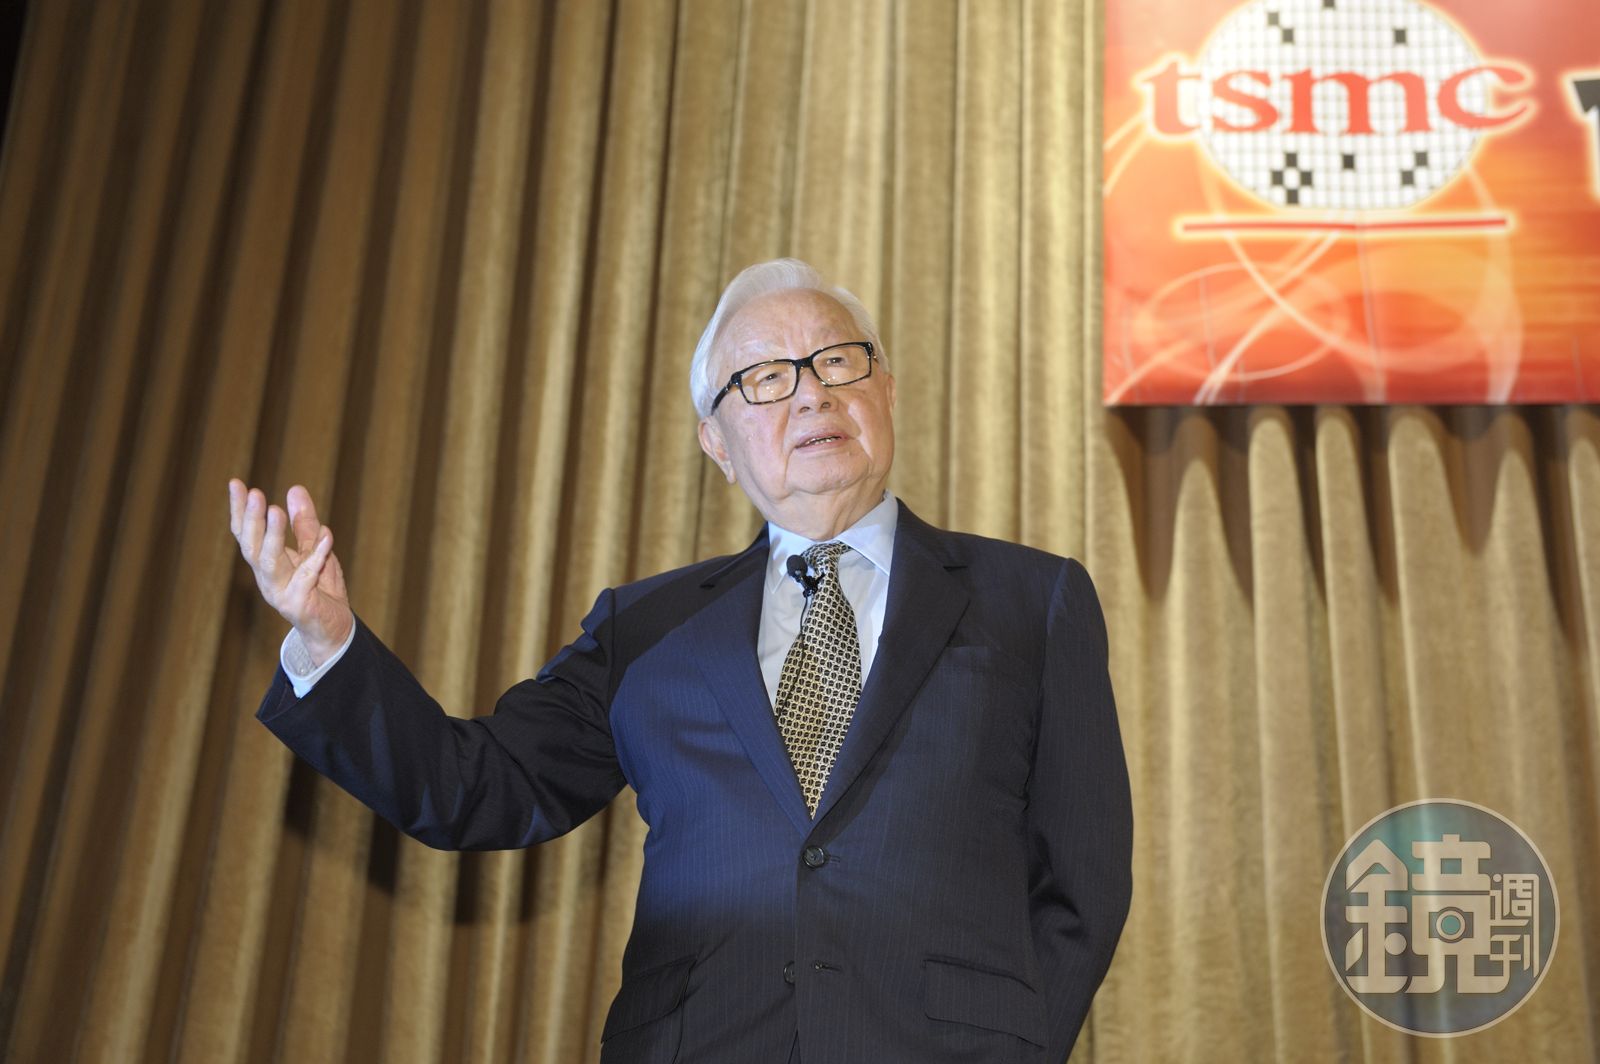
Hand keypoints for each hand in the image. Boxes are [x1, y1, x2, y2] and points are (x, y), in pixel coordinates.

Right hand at [228, 479, 353, 665]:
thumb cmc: (321, 589)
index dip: (240, 510)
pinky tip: (326, 535)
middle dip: (252, 520)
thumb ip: (305, 524)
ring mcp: (281, 593)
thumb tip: (295, 489)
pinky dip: (316, 556)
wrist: (333, 630)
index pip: (246, 534)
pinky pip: (307, 577)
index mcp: (265, 564)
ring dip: (272, 537)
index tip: (235, 483)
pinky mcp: (299, 605)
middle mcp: (267, 578)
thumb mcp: (314, 550)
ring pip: (270, 563)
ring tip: (275, 511)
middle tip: (255, 494)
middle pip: (252, 547)